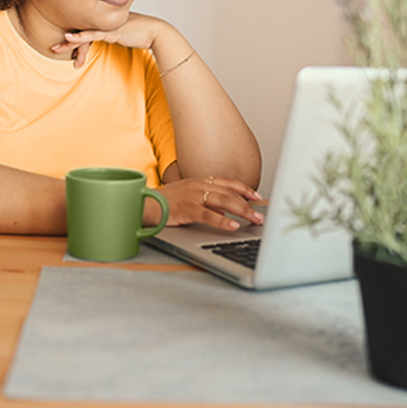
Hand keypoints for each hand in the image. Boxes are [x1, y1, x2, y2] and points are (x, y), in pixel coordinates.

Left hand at [52, 13, 162, 66]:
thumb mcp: (123, 35)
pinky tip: (69, 38)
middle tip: (53, 49)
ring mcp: (106, 25)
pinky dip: (79, 37)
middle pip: (81, 31)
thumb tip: (108, 42)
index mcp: (104, 22)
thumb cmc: (141, 34)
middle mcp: (103, 22)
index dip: (76, 41)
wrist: (155, 32)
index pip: (86, 31)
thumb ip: (113, 37)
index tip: (67, 50)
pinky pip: (92, 34)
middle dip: (66, 42)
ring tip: (55, 49)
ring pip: (83, 34)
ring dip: (68, 43)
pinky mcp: (110, 31)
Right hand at [148, 177, 264, 230]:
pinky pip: (208, 215)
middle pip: (230, 193)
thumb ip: (208, 202)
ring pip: (224, 201)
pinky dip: (223, 220)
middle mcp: (198, 185)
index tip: (258, 197)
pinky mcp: (186, 208)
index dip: (245, 189)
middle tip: (261, 215)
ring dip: (242, 211)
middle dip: (249, 204)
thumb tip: (225, 211)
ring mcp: (193, 196)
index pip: (228, 182)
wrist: (145, 204)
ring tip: (254, 220)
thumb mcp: (190, 198)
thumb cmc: (167, 203)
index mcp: (200, 181)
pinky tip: (233, 226)